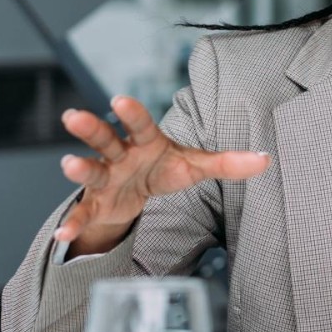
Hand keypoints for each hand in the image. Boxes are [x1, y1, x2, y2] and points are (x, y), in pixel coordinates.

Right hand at [55, 96, 269, 254]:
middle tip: (74, 116)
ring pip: (91, 169)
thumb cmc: (164, 169)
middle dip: (91, 127)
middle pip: (105, 138)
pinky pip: (84, 212)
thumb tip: (266, 159)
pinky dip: (75, 222)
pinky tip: (65, 233)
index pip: (140, 123)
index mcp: (145, 141)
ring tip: (69, 164)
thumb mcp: (195, 165)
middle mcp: (120, 154)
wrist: (136, 194)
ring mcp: (106, 178)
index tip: (120, 99)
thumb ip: (228, 162)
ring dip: (79, 168)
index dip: (132, 112)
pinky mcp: (97, 203)